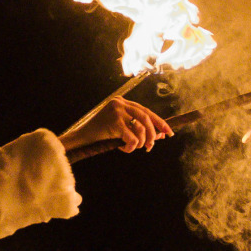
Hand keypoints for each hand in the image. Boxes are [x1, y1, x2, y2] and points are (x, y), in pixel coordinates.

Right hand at [57, 96, 173, 154]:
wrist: (81, 139)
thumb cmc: (100, 135)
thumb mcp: (121, 129)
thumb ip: (138, 129)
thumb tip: (161, 135)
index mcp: (122, 101)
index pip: (146, 111)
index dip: (159, 122)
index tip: (169, 132)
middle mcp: (120, 103)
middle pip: (146, 118)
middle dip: (153, 134)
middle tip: (151, 147)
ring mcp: (116, 111)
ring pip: (141, 128)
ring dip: (141, 142)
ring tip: (134, 148)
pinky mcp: (114, 122)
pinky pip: (132, 138)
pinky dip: (131, 147)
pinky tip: (124, 149)